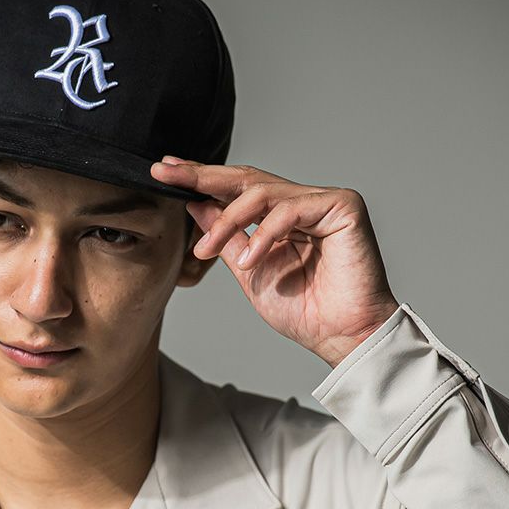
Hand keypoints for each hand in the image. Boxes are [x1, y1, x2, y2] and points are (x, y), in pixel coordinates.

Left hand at [150, 156, 400, 367]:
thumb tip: (195, 204)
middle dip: (202, 176)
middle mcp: (302, 202)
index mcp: (281, 216)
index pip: (236, 189)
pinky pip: (290, 210)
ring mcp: (323, 201)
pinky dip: (264, 234)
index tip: (165, 172)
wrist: (340, 336)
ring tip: (206, 249)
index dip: (201, 179)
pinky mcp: (343, 206)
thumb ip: (226, 237)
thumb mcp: (248, 270)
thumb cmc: (303, 311)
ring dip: (227, 220)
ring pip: (263, 193)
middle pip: (247, 178)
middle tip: (168, 173)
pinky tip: (249, 260)